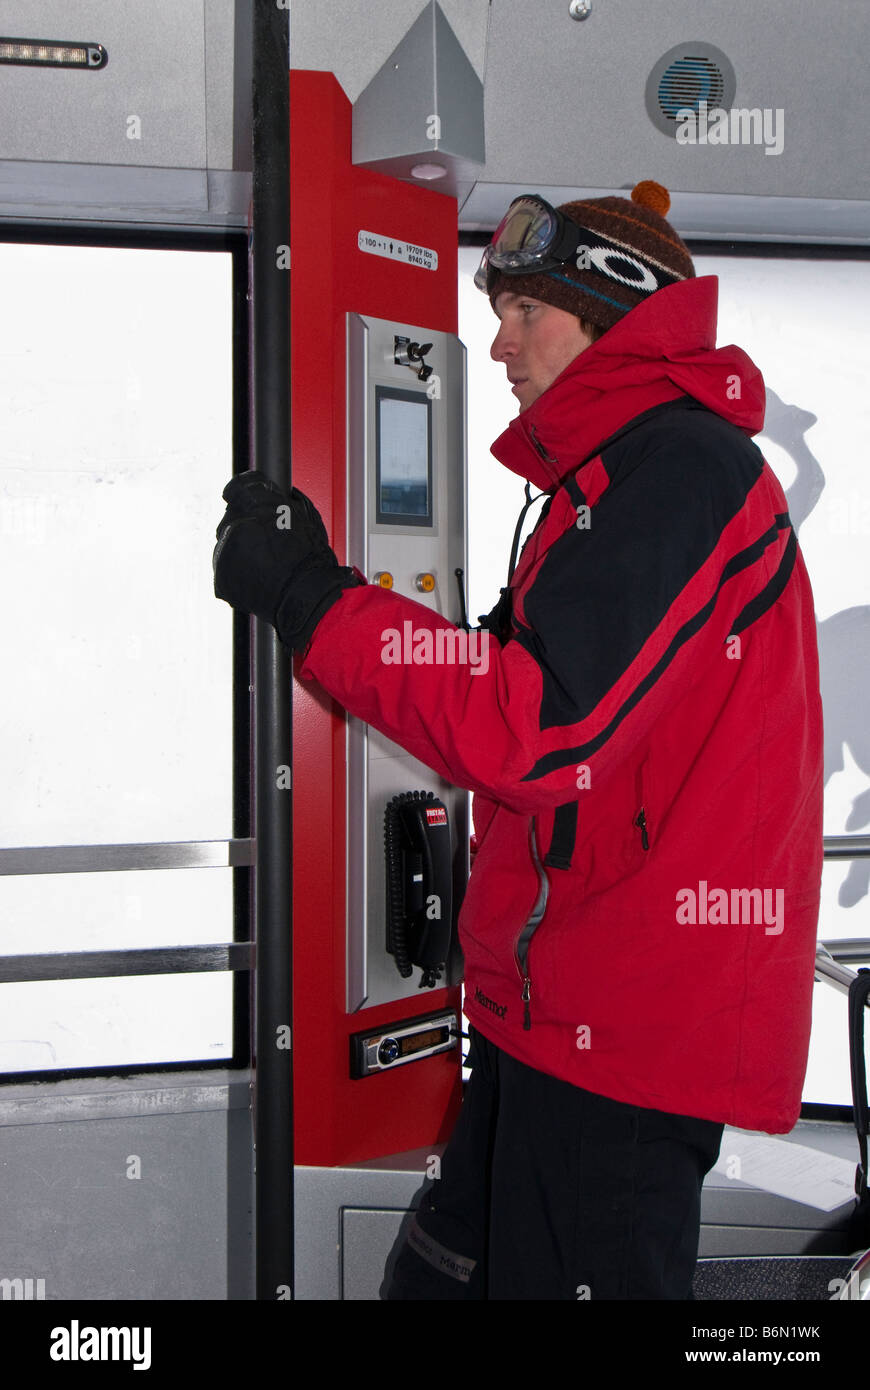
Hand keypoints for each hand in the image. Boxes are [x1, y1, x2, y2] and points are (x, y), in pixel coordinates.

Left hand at [213, 471, 360, 648]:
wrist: (305, 598)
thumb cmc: (312, 560)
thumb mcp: (306, 515)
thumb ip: (283, 499)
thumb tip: (276, 494)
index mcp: (254, 504)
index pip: (236, 487)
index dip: (244, 494)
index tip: (247, 501)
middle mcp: (234, 525)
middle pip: (232, 518)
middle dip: (247, 527)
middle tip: (269, 543)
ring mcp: (224, 553)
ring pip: (228, 545)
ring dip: (243, 551)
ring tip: (267, 565)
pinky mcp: (220, 577)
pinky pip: (226, 569)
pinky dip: (239, 573)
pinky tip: (259, 577)